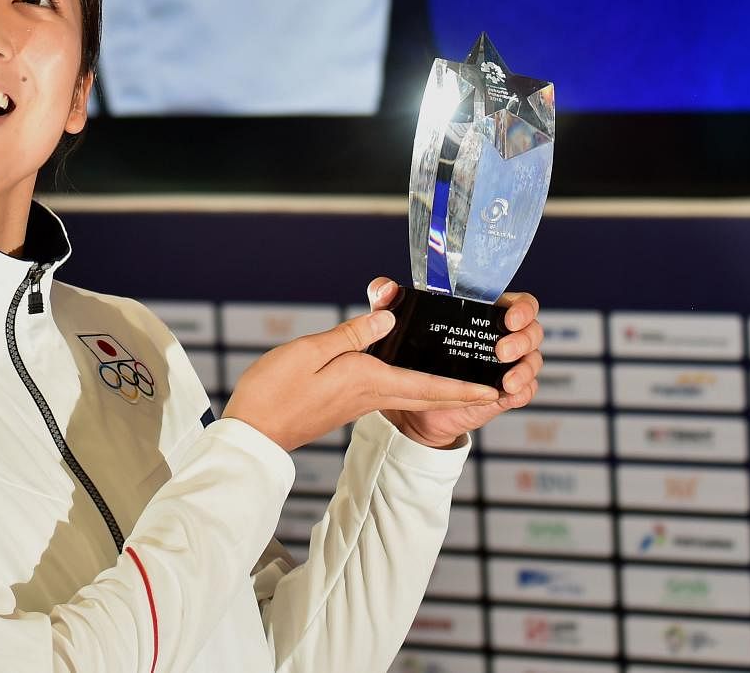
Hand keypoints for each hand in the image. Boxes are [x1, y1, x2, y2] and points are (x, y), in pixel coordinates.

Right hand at [222, 309, 500, 451]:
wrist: (253, 433)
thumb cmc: (275, 391)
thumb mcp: (311, 352)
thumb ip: (352, 335)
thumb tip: (390, 317)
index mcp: (368, 380)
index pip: (427, 385)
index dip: (464, 388)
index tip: (495, 390)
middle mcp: (369, 394)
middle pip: (426, 393)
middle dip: (461, 392)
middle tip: (494, 387)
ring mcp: (356, 402)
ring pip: (410, 393)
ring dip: (440, 389)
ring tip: (464, 378)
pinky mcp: (343, 403)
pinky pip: (389, 392)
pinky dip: (412, 386)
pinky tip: (411, 373)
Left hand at [369, 278, 543, 448]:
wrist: (409, 400)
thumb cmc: (409, 352)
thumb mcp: (395, 322)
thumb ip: (386, 299)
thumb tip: (387, 288)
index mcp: (486, 314)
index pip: (520, 303)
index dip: (522, 308)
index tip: (508, 317)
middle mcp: (503, 337)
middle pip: (533, 332)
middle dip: (523, 339)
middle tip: (501, 350)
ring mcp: (507, 366)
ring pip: (533, 361)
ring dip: (524, 368)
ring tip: (506, 379)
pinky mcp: (503, 393)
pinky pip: (526, 391)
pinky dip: (522, 391)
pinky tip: (508, 393)